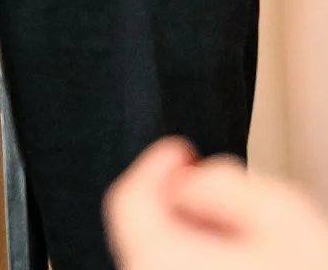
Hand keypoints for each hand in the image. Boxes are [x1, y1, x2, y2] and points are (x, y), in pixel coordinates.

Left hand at [106, 137, 327, 267]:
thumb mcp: (283, 216)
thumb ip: (224, 183)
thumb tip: (192, 182)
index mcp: (160, 262)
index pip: (129, 202)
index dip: (156, 167)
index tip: (183, 154)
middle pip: (147, 238)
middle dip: (179, 206)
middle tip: (215, 190)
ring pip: (168, 266)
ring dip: (197, 242)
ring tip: (245, 235)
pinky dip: (205, 268)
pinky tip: (249, 265)